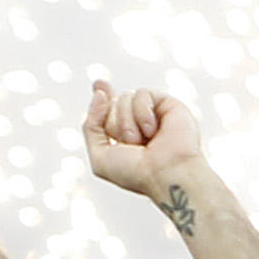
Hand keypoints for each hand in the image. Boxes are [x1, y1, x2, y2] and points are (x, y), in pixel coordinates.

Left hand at [82, 81, 205, 203]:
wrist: (166, 174)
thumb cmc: (136, 172)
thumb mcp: (101, 157)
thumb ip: (91, 126)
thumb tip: (100, 93)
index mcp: (123, 134)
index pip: (109, 109)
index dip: (102, 96)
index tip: (99, 84)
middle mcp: (137, 122)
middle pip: (110, 104)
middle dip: (114, 124)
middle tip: (131, 144)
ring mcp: (152, 113)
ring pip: (124, 97)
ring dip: (127, 122)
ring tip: (143, 141)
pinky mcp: (168, 103)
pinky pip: (142, 94)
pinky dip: (142, 113)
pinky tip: (153, 130)